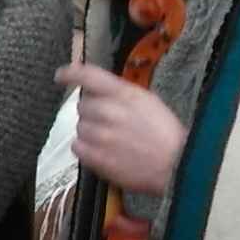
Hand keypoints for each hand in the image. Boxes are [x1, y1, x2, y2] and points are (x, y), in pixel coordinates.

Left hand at [58, 64, 186, 196]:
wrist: (178, 167)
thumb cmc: (167, 136)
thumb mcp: (148, 103)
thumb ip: (122, 96)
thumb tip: (100, 94)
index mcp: (125, 94)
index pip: (89, 76)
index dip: (70, 73)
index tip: (61, 76)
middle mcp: (109, 112)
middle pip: (82, 106)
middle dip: (92, 113)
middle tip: (110, 124)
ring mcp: (101, 136)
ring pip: (79, 127)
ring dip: (90, 132)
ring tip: (111, 141)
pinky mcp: (97, 158)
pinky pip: (77, 147)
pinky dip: (86, 149)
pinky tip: (103, 152)